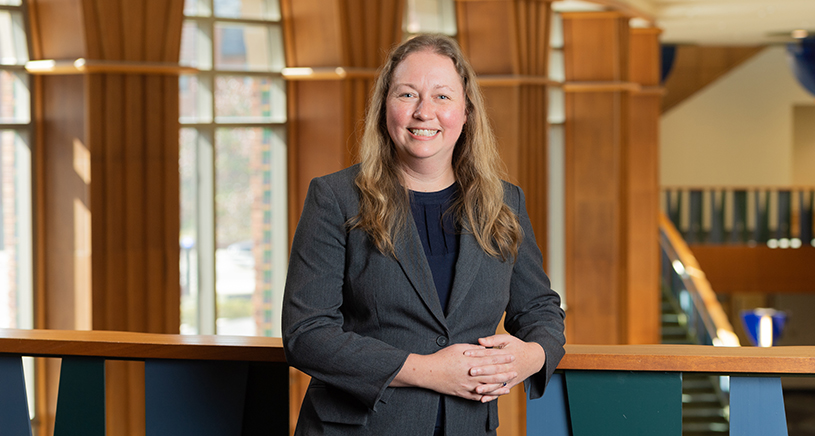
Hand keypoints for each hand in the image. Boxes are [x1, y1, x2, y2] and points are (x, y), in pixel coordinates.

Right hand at [391, 343, 516, 401]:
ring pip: (487, 387)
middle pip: (492, 373)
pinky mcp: (462, 393)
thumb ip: (473, 349)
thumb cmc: (442, 358)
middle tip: (515, 371)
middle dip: (505, 372)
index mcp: (471, 361)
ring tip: (508, 386)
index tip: (512, 356)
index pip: (491, 359)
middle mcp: (471, 374)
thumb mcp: (458, 347)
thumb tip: (484, 348)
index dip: (502, 357)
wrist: (429, 372)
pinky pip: (477, 396)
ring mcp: (467, 385)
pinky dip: (487, 396)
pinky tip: (493, 395)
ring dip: (499, 386)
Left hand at [464, 335, 545, 401]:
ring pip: (497, 383)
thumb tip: (480, 340)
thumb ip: (493, 340)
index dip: (477, 353)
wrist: (533, 358)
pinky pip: (500, 391)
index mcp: (506, 354)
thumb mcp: (507, 339)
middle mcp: (508, 367)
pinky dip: (492, 396)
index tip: (466, 354)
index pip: (490, 354)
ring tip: (476, 389)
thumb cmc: (517, 346)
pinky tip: (483, 399)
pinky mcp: (510, 384)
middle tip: (470, 372)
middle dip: (482, 371)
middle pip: (493, 369)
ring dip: (487, 387)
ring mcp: (510, 377)